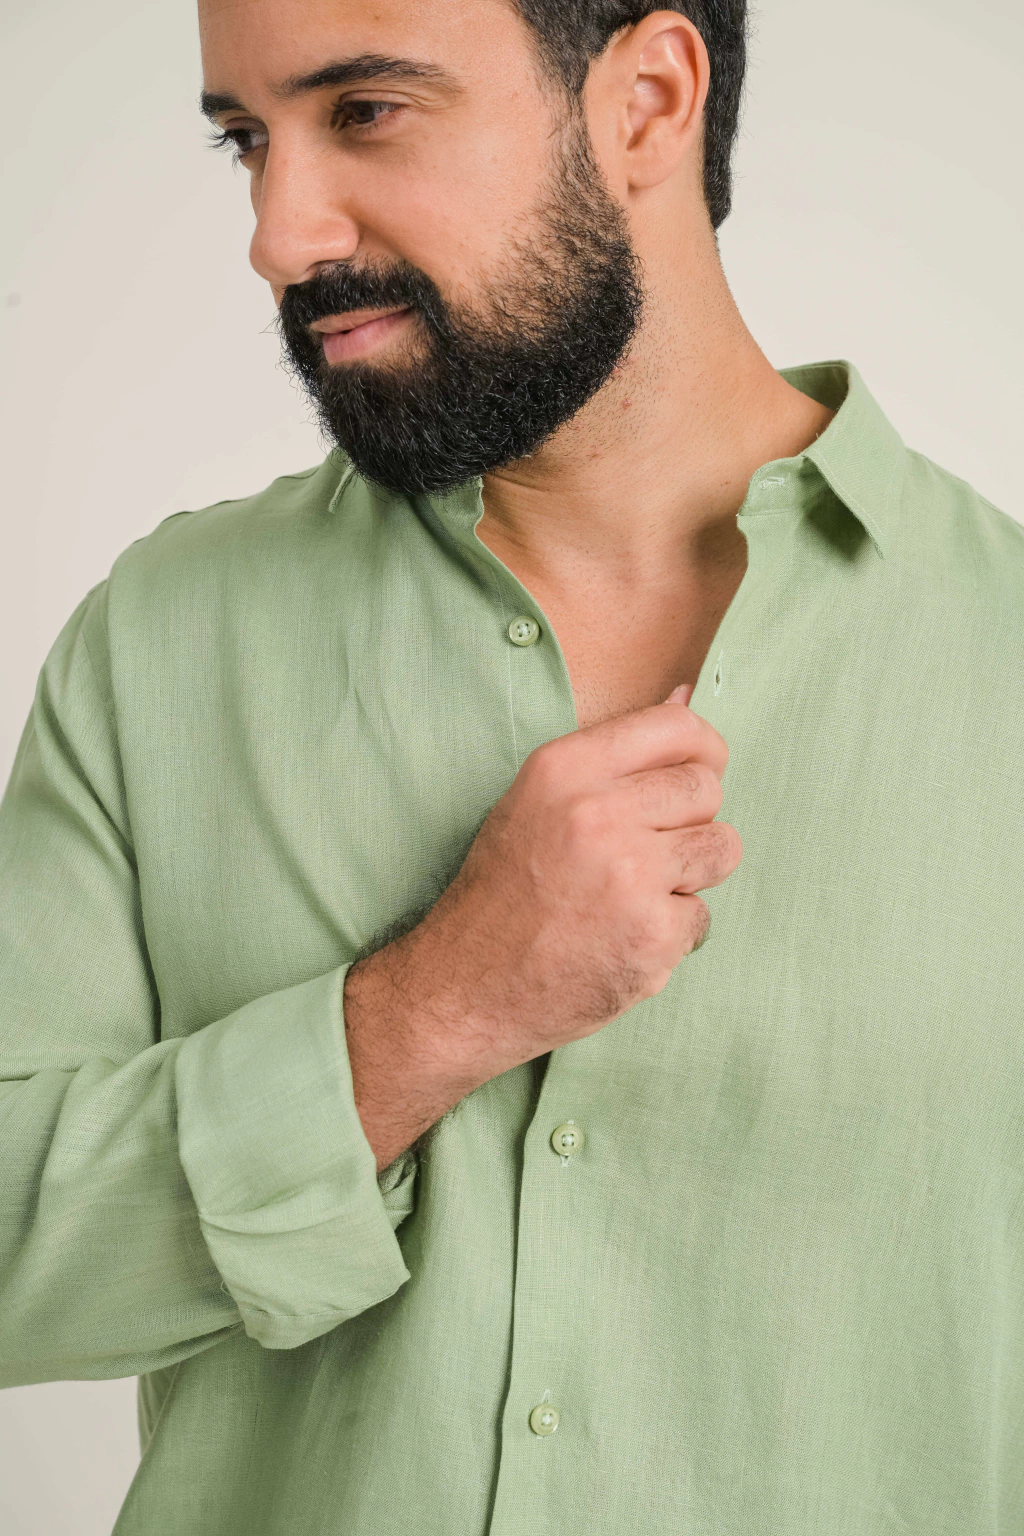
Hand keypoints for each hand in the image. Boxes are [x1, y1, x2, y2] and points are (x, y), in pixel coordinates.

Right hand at [344, 689, 741, 1166]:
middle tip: (646, 852)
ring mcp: (629, 877)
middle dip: (691, 820)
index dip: (702, 751)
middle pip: (707, 788)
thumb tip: (688, 696)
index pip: (678, 728)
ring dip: (692, 874)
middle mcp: (597, 813)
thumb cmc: (501, 892)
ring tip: (637, 893)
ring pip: (722, 848)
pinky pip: (702, 915)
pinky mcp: (652, 936)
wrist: (466, 988)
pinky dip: (671, 933)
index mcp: (565, 769)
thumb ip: (613, 755)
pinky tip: (623, 939)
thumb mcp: (537, 800)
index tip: (696, 773)